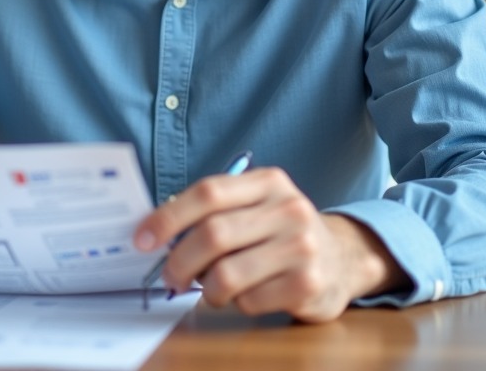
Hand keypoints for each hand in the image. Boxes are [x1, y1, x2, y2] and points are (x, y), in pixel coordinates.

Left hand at [134, 167, 407, 321]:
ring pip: (227, 274)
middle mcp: (289, 209)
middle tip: (169, 276)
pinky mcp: (309, 283)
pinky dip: (238, 303)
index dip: (168, 217)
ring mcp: (302, 246)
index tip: (142, 239)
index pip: (208, 193)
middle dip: (179, 261)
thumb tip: (155, 232)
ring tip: (212, 289)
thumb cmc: (281, 232)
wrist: (343, 257)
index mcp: (268, 182)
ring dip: (208, 289)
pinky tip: (248, 295)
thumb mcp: (256, 206)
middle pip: (213, 235)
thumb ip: (214, 211)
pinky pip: (250, 300)